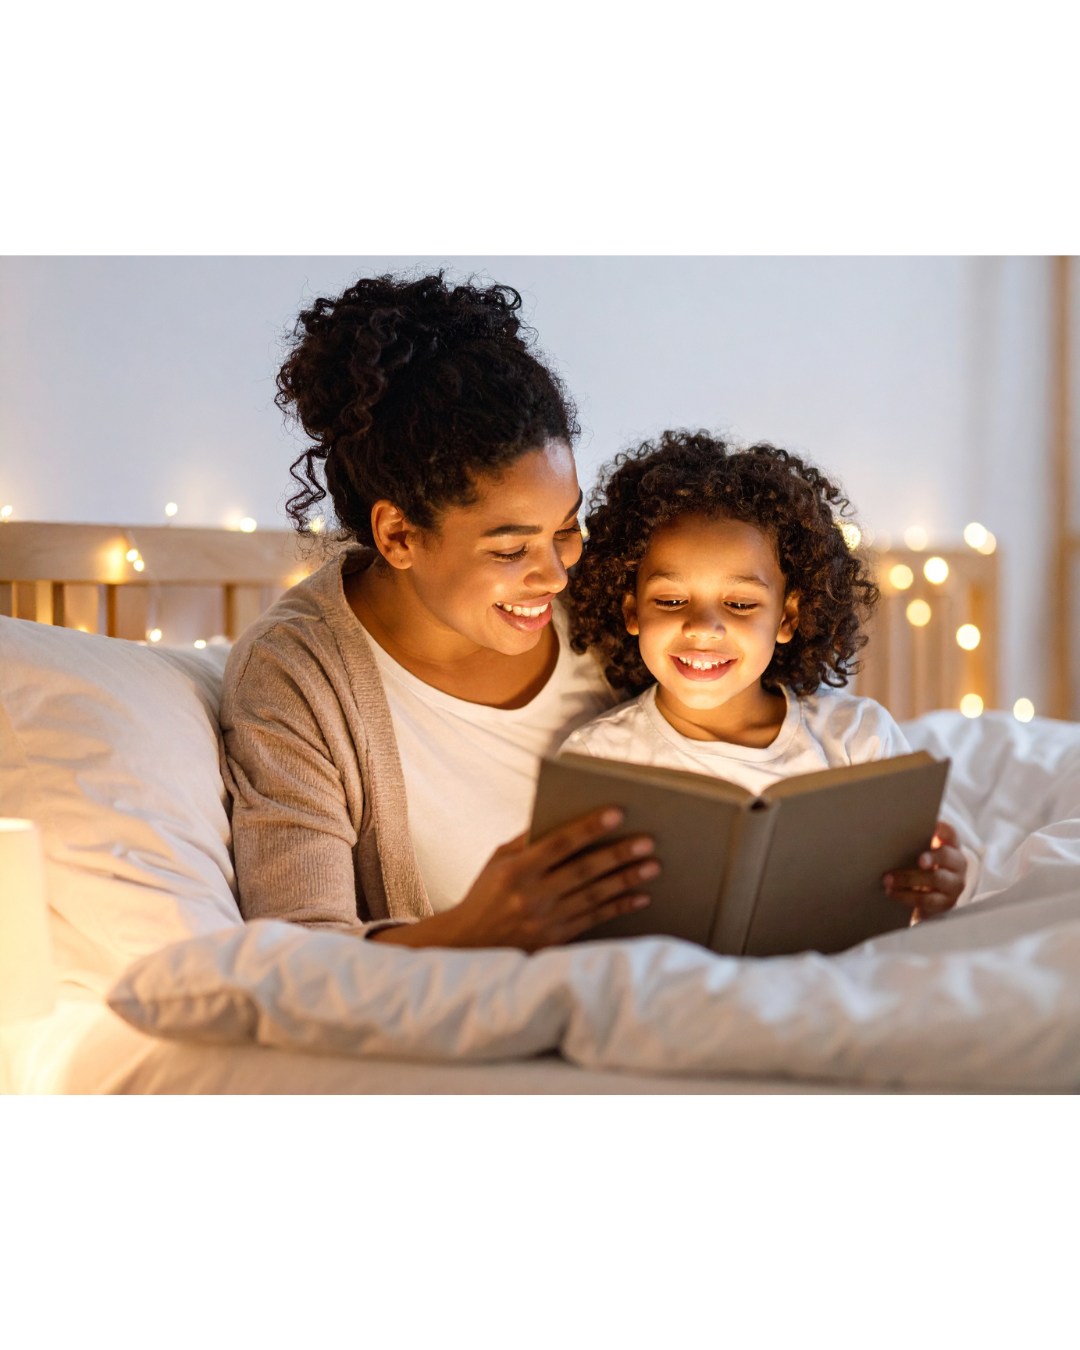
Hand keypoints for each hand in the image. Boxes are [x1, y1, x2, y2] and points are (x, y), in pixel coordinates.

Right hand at [369, 807, 658, 951]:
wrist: (468, 946)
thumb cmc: (485, 894)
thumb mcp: (497, 861)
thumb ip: (527, 840)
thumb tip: (561, 815)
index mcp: (516, 871)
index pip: (558, 844)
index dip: (589, 828)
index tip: (617, 813)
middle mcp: (532, 896)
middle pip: (583, 871)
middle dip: (618, 855)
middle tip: (647, 842)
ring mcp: (545, 921)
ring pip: (594, 896)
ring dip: (626, 880)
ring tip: (652, 866)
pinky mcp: (556, 940)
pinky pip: (595, 920)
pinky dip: (619, 907)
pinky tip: (641, 897)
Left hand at [882, 820, 965, 920]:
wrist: (931, 900)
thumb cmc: (923, 869)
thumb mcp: (922, 854)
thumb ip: (914, 843)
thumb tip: (886, 831)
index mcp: (951, 847)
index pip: (950, 834)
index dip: (942, 830)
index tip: (933, 826)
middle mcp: (957, 865)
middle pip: (946, 856)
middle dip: (931, 857)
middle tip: (918, 860)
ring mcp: (954, 885)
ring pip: (934, 879)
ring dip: (908, 878)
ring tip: (887, 879)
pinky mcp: (945, 903)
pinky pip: (926, 899)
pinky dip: (906, 895)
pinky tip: (891, 892)